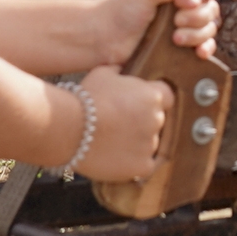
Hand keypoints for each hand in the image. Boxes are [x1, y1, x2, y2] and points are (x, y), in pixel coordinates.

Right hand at [73, 66, 173, 180]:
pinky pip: (144, 165)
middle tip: (119, 124)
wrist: (69, 128)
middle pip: (157, 121)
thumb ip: (120, 72)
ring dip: (135, 143)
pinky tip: (116, 157)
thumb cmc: (84, 99)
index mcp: (153, 95)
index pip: (166, 97)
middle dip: (141, 122)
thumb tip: (122, 70)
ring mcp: (151, 144)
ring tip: (111, 141)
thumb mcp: (103, 73)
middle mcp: (157, 119)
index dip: (151, 101)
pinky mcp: (142, 166)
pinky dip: (133, 163)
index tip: (138, 105)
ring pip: (149, 144)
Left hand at [98, 0, 218, 63]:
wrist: (105, 39)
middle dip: (199, 16)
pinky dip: (206, 49)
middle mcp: (183, 6)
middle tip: (176, 21)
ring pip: (210, 29)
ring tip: (176, 38)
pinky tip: (199, 52)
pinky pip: (205, 48)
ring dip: (198, 34)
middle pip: (211, 8)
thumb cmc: (122, 10)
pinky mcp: (182, 48)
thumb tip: (195, 0)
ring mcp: (184, 27)